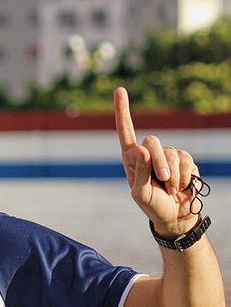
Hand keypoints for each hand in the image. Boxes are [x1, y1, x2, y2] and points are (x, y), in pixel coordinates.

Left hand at [114, 87, 198, 235]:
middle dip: (158, 162)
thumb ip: (141, 172)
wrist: (175, 216)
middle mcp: (148, 153)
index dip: (122, 110)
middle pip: (152, 142)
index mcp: (131, 158)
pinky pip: (186, 160)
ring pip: (171, 152)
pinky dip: (183, 176)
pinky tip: (181, 186)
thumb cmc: (152, 206)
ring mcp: (167, 155)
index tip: (119, 90)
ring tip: (170, 189)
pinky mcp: (184, 160)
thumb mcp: (141, 193)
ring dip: (172, 175)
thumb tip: (141, 148)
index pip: (126, 131)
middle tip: (162, 180)